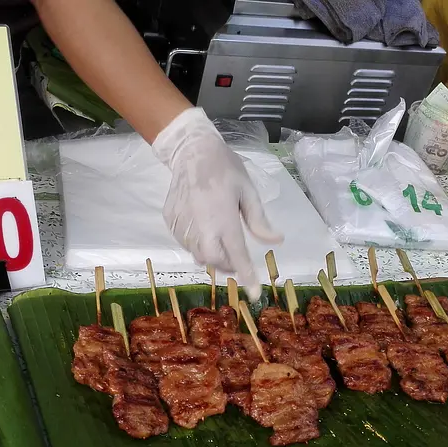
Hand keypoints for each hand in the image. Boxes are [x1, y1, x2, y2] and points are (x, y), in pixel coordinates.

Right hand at [152, 108, 282, 300]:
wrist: (191, 151)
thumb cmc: (225, 169)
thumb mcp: (248, 192)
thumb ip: (259, 221)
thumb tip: (276, 241)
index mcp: (224, 219)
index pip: (238, 256)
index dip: (247, 277)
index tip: (254, 294)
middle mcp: (201, 226)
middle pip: (214, 261)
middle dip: (227, 265)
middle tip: (236, 259)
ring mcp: (182, 224)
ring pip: (197, 254)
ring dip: (211, 253)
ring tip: (218, 236)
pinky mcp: (171, 221)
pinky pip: (185, 242)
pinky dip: (196, 242)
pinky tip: (202, 226)